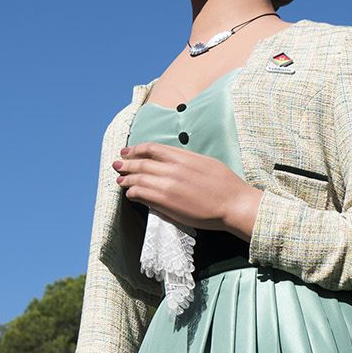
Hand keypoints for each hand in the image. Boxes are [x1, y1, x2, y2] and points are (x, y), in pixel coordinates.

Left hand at [113, 142, 261, 237]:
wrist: (233, 203)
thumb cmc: (225, 184)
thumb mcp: (205, 162)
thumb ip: (185, 160)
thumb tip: (169, 162)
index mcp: (182, 156)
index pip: (151, 149)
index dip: (136, 149)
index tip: (128, 151)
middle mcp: (172, 168)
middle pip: (141, 163)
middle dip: (126, 163)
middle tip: (117, 164)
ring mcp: (167, 185)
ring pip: (138, 178)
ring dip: (126, 179)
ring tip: (120, 180)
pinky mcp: (166, 202)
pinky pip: (141, 194)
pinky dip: (132, 192)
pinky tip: (130, 193)